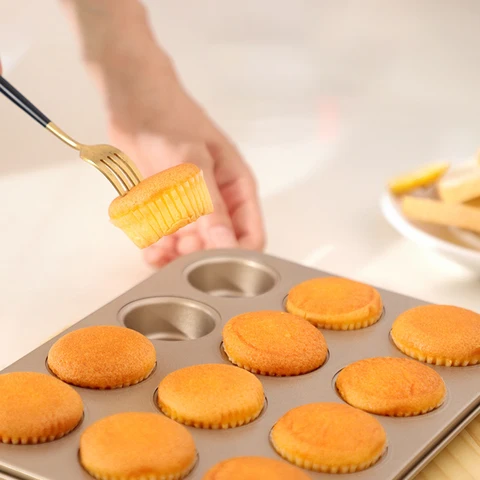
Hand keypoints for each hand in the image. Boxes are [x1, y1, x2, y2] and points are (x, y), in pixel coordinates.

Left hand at [103, 58, 264, 266]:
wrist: (132, 102)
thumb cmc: (170, 120)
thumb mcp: (193, 163)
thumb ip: (210, 205)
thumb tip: (226, 244)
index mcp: (237, 190)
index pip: (250, 237)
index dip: (235, 256)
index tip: (212, 264)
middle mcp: (218, 204)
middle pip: (219, 249)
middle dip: (200, 258)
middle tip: (179, 250)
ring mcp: (191, 210)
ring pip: (191, 250)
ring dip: (176, 256)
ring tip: (159, 249)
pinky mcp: (166, 211)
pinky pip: (167, 241)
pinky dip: (158, 248)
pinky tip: (150, 246)